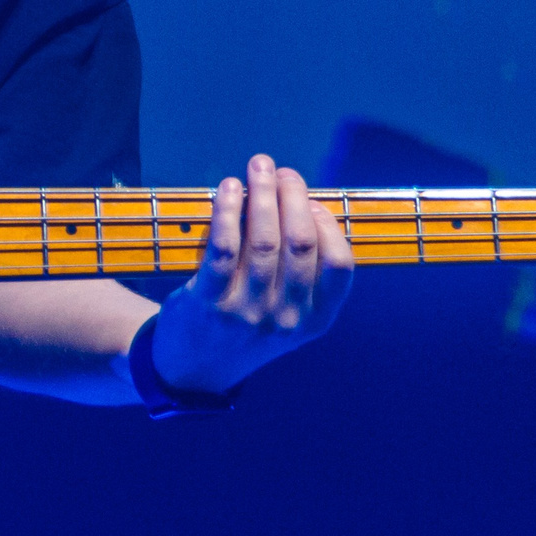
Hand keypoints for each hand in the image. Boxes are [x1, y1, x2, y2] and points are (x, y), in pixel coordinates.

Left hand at [147, 154, 352, 395]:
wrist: (195, 368)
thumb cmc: (249, 324)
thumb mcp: (290, 313)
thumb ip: (303, 270)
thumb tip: (302, 199)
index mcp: (316, 320)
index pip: (340, 264)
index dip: (327, 223)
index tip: (310, 199)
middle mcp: (286, 319)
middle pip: (300, 243)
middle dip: (293, 196)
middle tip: (282, 172)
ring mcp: (247, 313)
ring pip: (263, 240)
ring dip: (261, 194)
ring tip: (258, 167)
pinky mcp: (209, 304)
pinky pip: (223, 248)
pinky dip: (227, 211)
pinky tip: (228, 188)